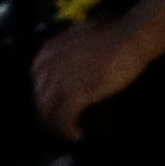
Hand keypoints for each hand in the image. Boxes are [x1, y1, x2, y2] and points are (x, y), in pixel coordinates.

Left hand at [29, 23, 157, 141]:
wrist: (128, 38)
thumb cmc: (114, 31)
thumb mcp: (83, 30)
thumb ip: (73, 41)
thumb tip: (77, 45)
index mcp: (50, 49)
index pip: (36, 76)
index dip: (43, 90)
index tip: (54, 97)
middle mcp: (49, 66)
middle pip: (40, 96)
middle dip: (47, 110)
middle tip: (60, 119)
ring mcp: (60, 81)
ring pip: (48, 111)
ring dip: (55, 124)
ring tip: (67, 130)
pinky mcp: (75, 95)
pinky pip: (64, 120)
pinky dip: (68, 130)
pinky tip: (77, 135)